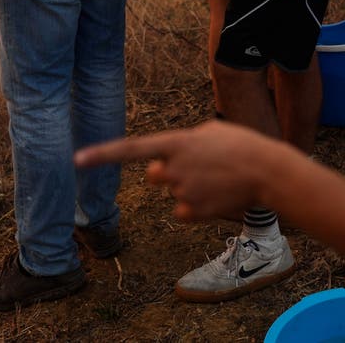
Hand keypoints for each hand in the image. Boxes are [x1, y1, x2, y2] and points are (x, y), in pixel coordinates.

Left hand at [75, 121, 291, 220]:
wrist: (267, 171)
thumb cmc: (241, 145)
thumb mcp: (209, 131)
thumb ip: (184, 142)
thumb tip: (170, 157)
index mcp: (175, 142)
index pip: (130, 149)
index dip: (102, 154)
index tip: (76, 160)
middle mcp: (172, 168)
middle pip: (154, 175)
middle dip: (168, 172)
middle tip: (198, 167)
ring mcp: (182, 191)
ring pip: (173, 193)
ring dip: (189, 188)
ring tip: (218, 179)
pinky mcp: (193, 212)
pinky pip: (182, 212)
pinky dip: (195, 208)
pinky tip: (215, 197)